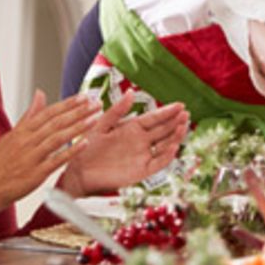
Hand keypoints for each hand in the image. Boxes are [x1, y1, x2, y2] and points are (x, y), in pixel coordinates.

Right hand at [0, 91, 99, 226]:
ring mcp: (32, 157)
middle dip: (78, 112)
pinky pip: (56, 160)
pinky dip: (71, 151)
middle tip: (95, 104)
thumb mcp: (11, 135)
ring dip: (78, 127)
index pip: (48, 112)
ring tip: (94, 118)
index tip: (83, 97)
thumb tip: (40, 94)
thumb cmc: (0, 164)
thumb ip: (29, 115)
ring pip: (58, 138)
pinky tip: (84, 143)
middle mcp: (27, 141)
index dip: (67, 104)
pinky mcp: (36, 174)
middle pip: (56, 122)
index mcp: (22, 131)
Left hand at [58, 91, 189, 195]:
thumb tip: (131, 92)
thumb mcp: (101, 124)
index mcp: (132, 128)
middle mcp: (140, 142)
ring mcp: (142, 156)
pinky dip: (167, 156)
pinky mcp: (141, 171)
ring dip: (175, 136)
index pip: (154, 118)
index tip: (180, 105)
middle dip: (175, 122)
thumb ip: (117, 110)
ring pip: (164, 145)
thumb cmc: (87, 148)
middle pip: (163, 130)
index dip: (167, 112)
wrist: (78, 171)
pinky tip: (173, 146)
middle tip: (186, 114)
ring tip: (183, 126)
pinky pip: (158, 163)